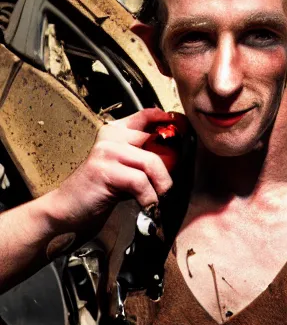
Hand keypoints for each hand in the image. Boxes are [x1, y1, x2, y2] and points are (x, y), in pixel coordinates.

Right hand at [51, 108, 176, 230]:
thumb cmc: (100, 190)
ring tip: (159, 197)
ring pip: (151, 162)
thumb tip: (175, 158)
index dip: (166, 119)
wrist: (67, 210)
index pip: (145, 115)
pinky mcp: (104, 170)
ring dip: (161, 184)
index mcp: (115, 131)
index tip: (180, 126)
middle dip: (169, 165)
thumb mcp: (125, 169)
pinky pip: (140, 181)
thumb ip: (144, 159)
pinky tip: (146, 205)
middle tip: (168, 185)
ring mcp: (107, 151)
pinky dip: (148, 197)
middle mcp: (111, 137)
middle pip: (156, 141)